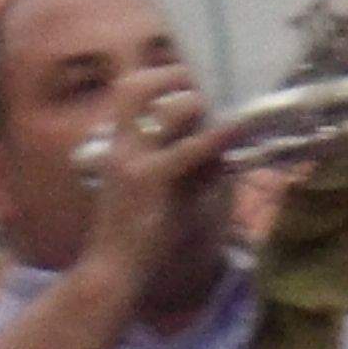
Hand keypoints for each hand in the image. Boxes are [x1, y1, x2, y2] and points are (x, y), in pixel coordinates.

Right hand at [70, 56, 233, 284]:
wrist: (111, 272)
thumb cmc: (134, 236)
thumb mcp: (157, 190)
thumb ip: (184, 164)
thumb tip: (222, 141)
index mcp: (114, 145)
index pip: (127, 91)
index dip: (157, 76)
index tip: (186, 76)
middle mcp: (118, 146)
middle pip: (135, 87)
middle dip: (173, 76)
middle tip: (204, 83)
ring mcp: (131, 161)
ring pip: (166, 111)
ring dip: (197, 103)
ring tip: (224, 108)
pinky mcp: (148, 180)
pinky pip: (188, 150)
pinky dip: (216, 137)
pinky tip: (236, 130)